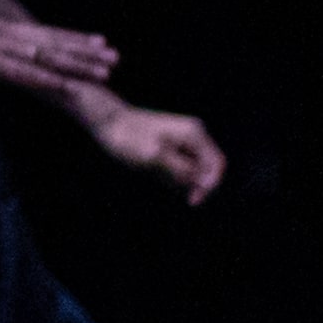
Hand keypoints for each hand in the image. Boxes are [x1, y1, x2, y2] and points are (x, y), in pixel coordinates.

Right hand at [0, 7, 115, 97]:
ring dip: (76, 66)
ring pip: (45, 56)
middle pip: (50, 41)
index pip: (37, 31)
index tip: (92, 42)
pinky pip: (23, 73)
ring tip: (104, 73)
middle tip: (113, 57)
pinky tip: (67, 87)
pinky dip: (48, 80)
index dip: (67, 37)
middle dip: (84, 51)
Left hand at [82, 97, 227, 204]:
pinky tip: (153, 175)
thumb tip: (202, 182)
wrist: (105, 122)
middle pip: (207, 168)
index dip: (210, 185)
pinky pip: (180, 168)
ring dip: (182, 182)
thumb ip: (181, 169)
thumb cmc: (127, 138)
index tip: (192, 200)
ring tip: (156, 176)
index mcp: (194, 134)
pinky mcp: (170, 147)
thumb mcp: (154, 156)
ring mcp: (182, 141)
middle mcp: (192, 135)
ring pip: (193, 170)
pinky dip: (172, 177)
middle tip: (172, 193)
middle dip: (195, 185)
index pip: (217, 164)